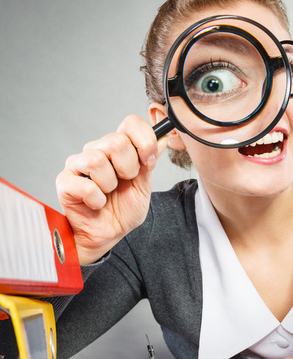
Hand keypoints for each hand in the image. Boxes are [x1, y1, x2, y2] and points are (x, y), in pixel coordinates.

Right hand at [56, 115, 167, 263]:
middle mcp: (96, 150)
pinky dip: (96, 200)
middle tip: (123, 183)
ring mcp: (77, 164)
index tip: (149, 162)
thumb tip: (163, 137)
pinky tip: (95, 204)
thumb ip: (150, 160)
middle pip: (116, 141)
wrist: (109, 235)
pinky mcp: (64, 182)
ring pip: (97, 160)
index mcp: (117, 148)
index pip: (130, 123)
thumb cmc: (123, 210)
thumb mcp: (143, 185)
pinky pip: (86, 186)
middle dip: (128, 168)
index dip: (144, 141)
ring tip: (107, 194)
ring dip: (110, 185)